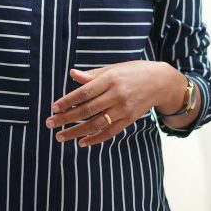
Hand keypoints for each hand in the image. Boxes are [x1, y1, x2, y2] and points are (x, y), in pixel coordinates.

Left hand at [45, 61, 182, 146]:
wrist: (161, 82)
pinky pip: (109, 132)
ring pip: (96, 124)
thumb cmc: (134, 71)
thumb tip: (72, 74)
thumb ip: (92, 75)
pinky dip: (95, 139)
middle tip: (50, 123)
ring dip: (76, 132)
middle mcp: (116, 95)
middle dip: (66, 118)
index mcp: (111, 79)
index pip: (84, 92)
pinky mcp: (128, 120)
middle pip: (87, 110)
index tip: (54, 107)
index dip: (68, 100)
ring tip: (60, 136)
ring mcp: (123, 110)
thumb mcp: (114, 68)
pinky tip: (82, 143)